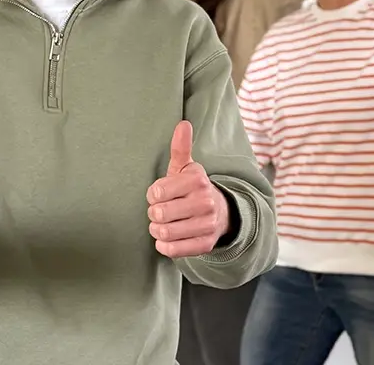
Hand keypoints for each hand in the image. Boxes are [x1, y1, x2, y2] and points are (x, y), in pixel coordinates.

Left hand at [147, 121, 229, 257]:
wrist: (220, 213)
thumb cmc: (192, 188)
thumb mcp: (186, 167)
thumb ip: (180, 147)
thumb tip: (183, 124)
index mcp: (197, 181)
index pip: (156, 192)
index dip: (152, 195)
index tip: (159, 194)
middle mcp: (205, 202)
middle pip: (159, 214)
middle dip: (154, 213)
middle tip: (160, 210)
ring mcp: (207, 225)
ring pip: (164, 233)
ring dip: (157, 230)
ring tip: (163, 224)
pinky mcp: (205, 245)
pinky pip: (172, 250)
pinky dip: (164, 246)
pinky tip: (168, 238)